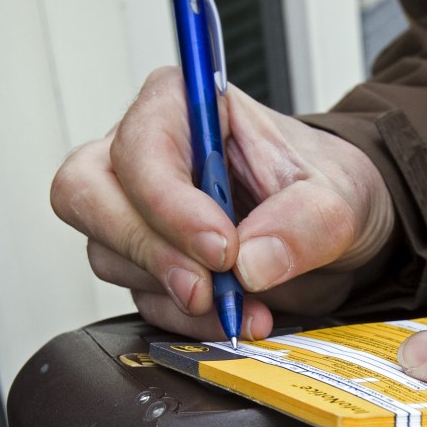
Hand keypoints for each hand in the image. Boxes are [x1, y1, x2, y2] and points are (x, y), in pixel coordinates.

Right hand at [51, 67, 394, 338]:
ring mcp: (137, 209)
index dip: (168, 204)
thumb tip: (249, 264)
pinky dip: (186, 320)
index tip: (221, 248)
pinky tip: (233, 317)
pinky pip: (140, 297)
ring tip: (243, 307)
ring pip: (108, 253)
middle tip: (208, 290)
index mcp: (184, 107)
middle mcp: (145, 153)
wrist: (337, 228)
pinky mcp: (146, 261)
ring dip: (175, 294)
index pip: (139, 147)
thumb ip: (302, 224)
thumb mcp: (339, 199)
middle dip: (148, 252)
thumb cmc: (328, 187)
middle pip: (86, 195)